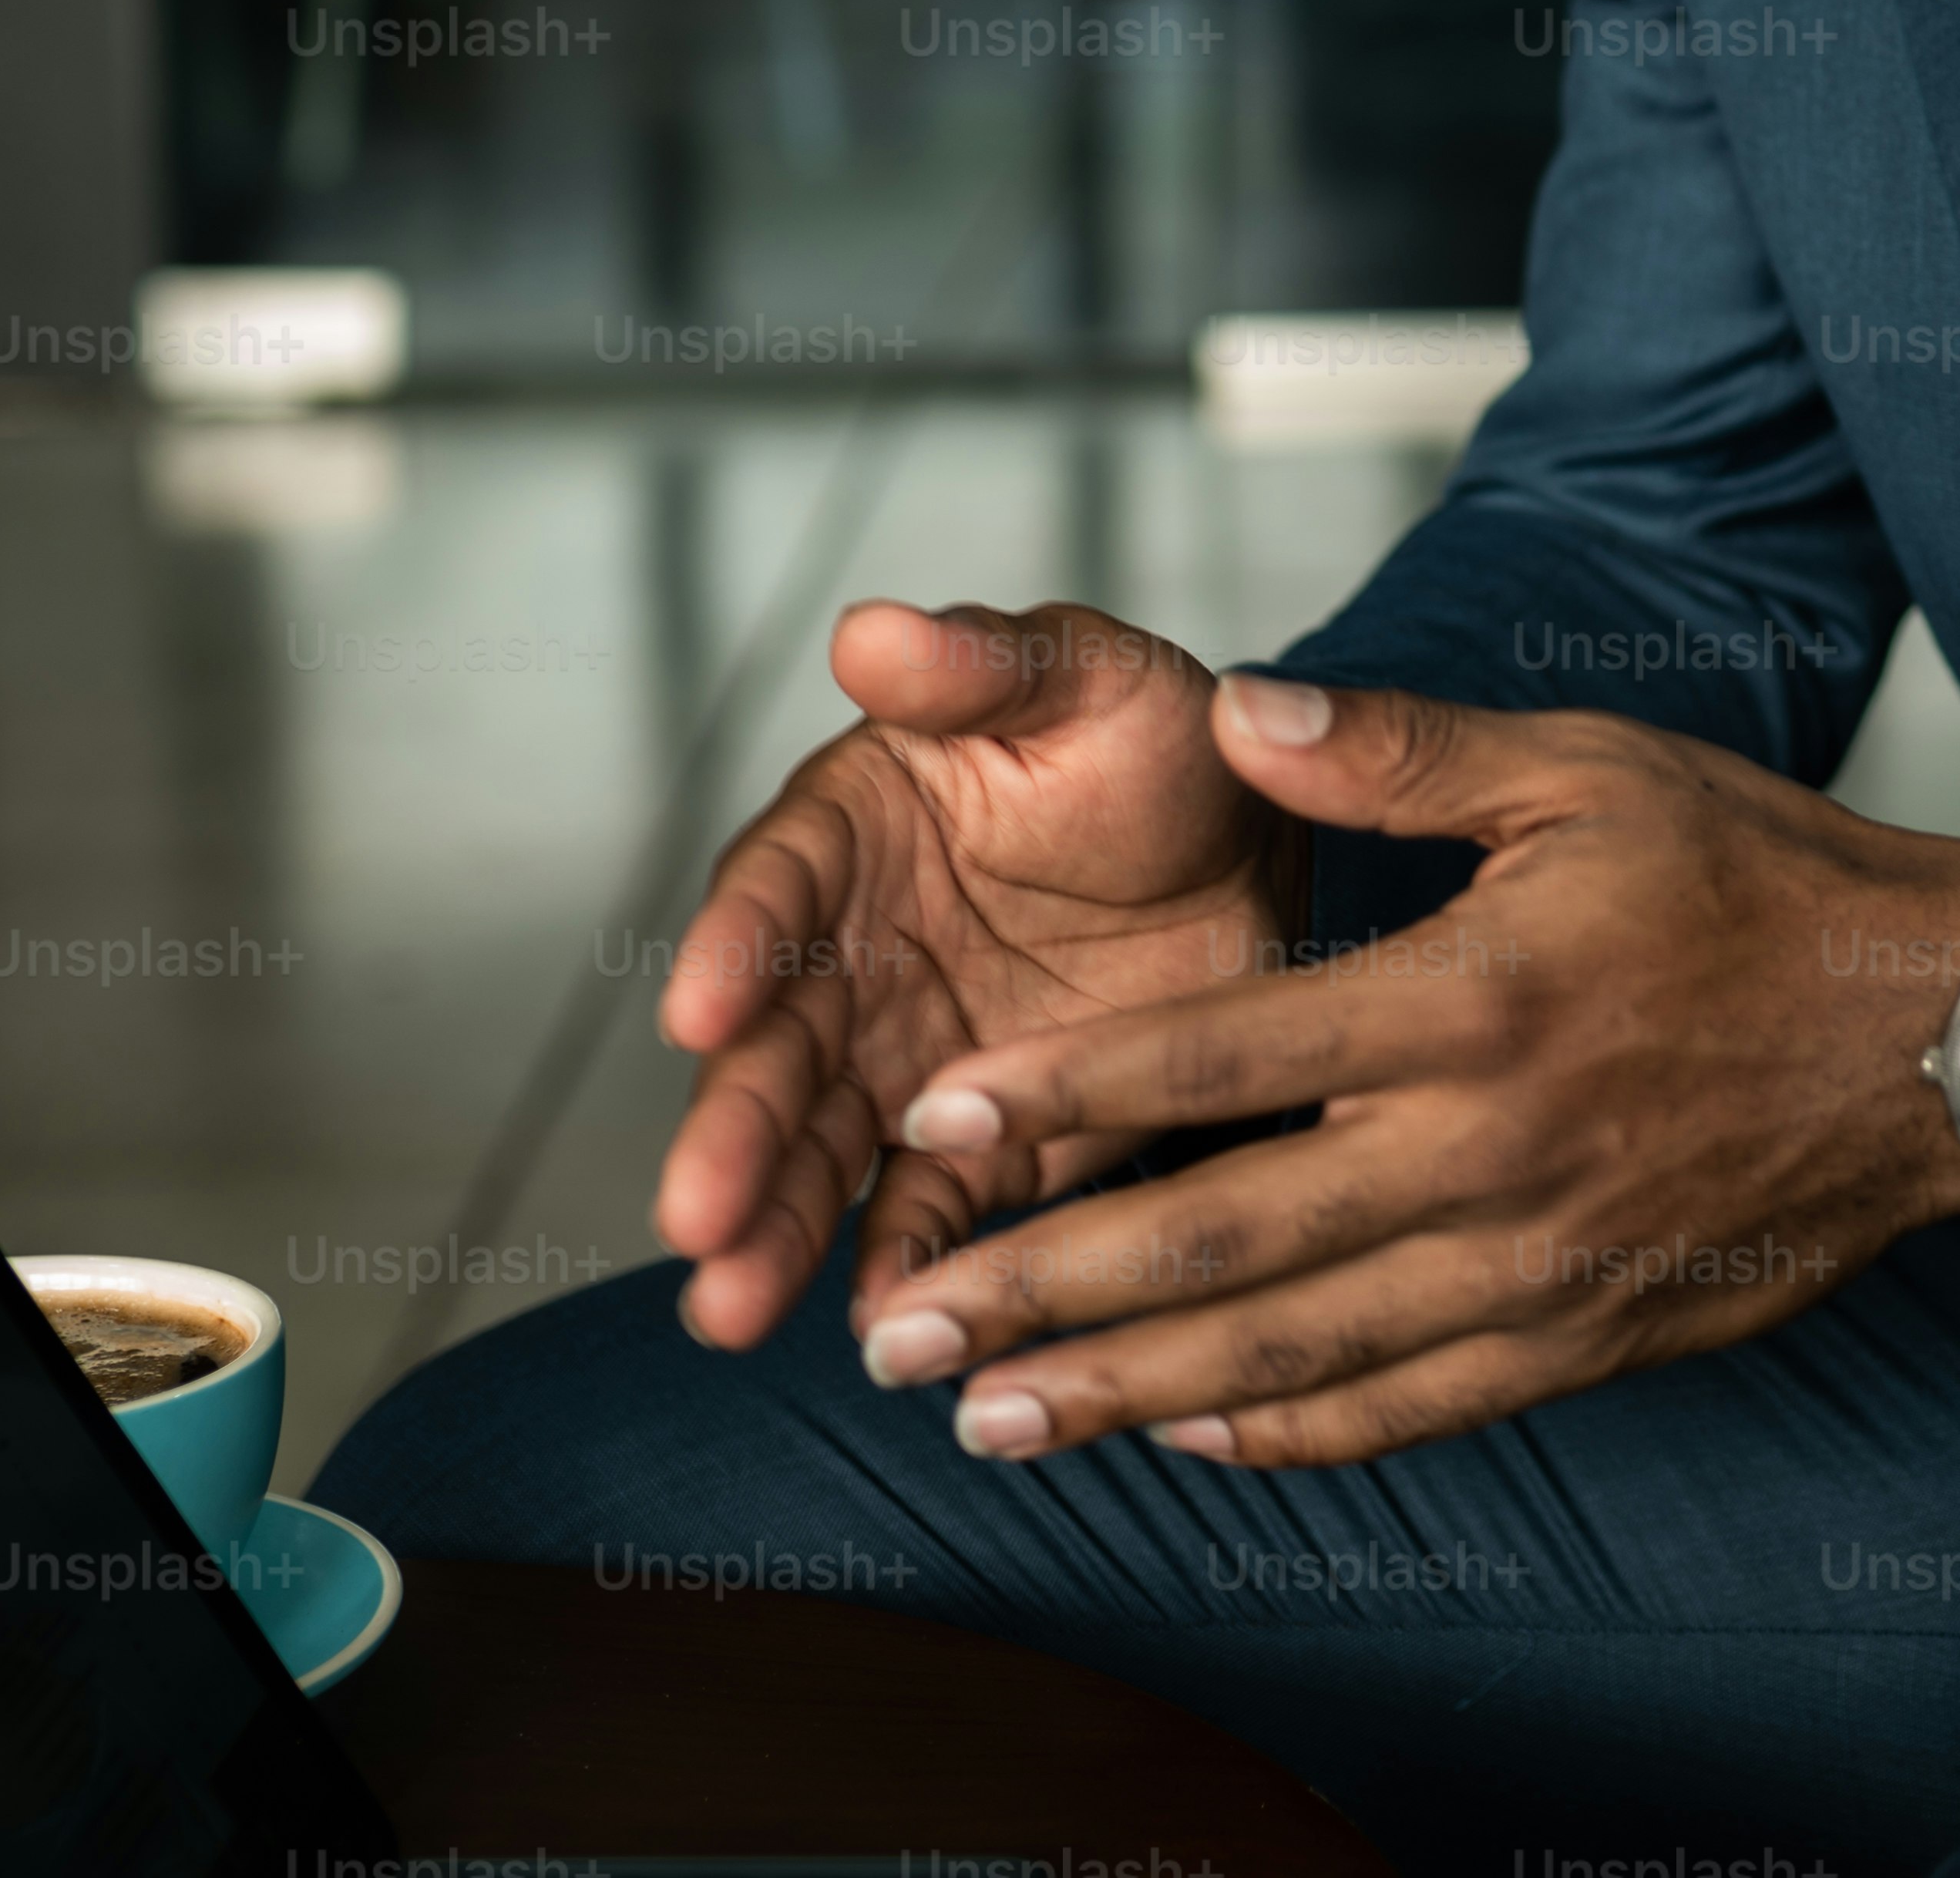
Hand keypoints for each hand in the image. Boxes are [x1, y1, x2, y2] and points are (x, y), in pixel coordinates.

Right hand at [647, 598, 1293, 1353]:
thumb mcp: (1093, 679)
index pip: (774, 890)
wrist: (1263, 848)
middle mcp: (855, 956)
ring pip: (824, 1149)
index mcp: (857, 830)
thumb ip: (984, 666)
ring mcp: (913, 1059)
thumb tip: (871, 629)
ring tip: (731, 1310)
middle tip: (695, 1218)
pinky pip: (934, 1211)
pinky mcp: (991, 1139)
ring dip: (773, 1227)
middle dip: (731, 1133)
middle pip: (776, 1049)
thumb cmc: (1157, 739)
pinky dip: (908, 1267)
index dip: (733, 950)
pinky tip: (889, 1330)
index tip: (697, 1015)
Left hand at [841, 675, 1959, 1471]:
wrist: (1937, 1033)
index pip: (1225, 1052)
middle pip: (1222, 1236)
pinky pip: (1408, 1405)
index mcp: (1474, 998)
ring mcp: (1533, 1262)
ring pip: (1291, 1349)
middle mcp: (1488, 1150)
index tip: (937, 1121)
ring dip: (1126, 1390)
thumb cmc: (1757, 881)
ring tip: (992, 1418)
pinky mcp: (1582, 1335)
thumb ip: (1397, 753)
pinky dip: (1288, 1432)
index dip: (1069, 1090)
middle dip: (1041, 1291)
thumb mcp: (1586, 771)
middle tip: (899, 1334)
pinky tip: (1190, 1436)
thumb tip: (1238, 709)